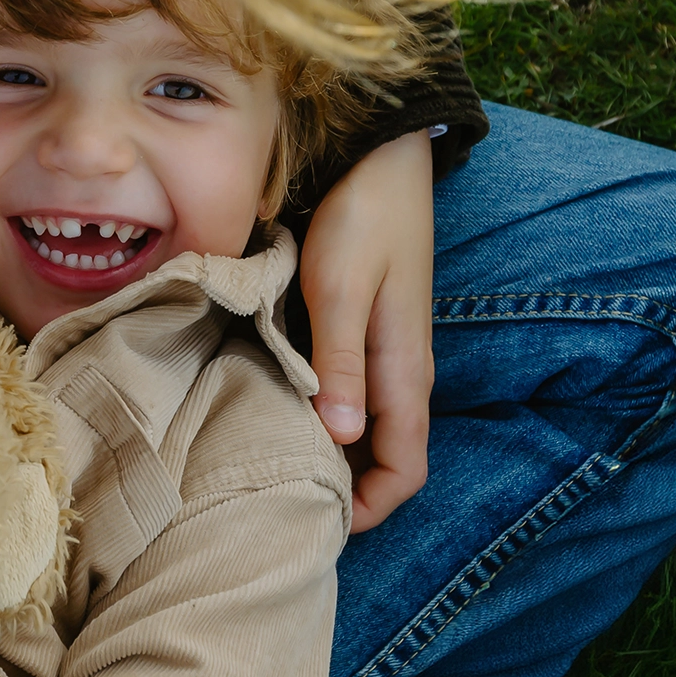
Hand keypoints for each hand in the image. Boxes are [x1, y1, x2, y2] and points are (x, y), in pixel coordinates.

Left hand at [297, 130, 434, 534]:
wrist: (383, 155)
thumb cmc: (363, 215)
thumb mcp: (341, 287)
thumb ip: (341, 361)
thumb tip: (339, 438)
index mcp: (405, 370)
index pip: (406, 471)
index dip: (368, 511)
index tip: (312, 521)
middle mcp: (402, 372)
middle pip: (386, 461)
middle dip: (343, 493)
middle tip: (277, 501)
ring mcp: (386, 352)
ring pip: (367, 431)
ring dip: (330, 456)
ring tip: (269, 464)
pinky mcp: (366, 332)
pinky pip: (352, 397)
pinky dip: (323, 418)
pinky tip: (277, 411)